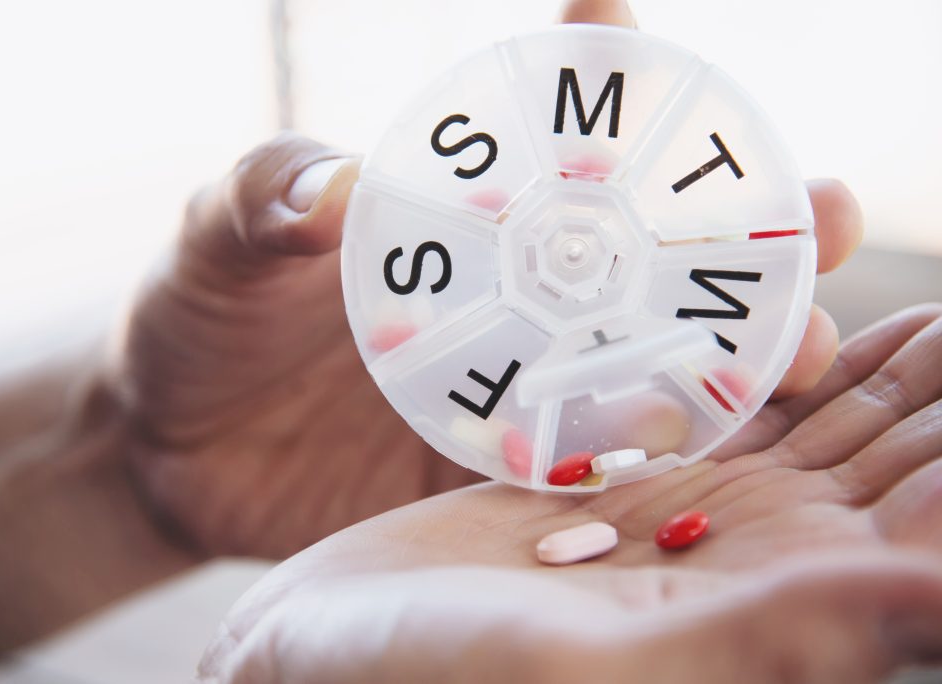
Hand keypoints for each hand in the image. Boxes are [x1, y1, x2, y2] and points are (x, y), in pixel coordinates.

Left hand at [109, 0, 860, 558]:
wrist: (173, 451)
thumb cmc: (194, 326)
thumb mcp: (211, 246)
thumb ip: (262, 204)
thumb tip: (332, 193)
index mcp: (446, 207)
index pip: (541, 121)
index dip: (595, 68)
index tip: (617, 17)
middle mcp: (500, 281)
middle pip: (640, 240)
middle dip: (739, 222)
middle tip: (823, 215)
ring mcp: (508, 373)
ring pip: (646, 348)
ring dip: (737, 345)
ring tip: (806, 351)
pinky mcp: (497, 462)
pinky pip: (593, 455)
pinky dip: (661, 448)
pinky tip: (720, 449)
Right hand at [198, 303, 941, 683]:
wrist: (324, 647)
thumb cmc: (432, 678)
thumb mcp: (600, 665)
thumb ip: (774, 636)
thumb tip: (941, 604)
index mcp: (755, 621)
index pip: (907, 543)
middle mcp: (733, 573)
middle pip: (874, 485)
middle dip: (932, 413)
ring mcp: (675, 525)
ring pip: (806, 445)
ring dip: (868, 385)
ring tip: (924, 319)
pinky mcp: (617, 487)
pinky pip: (713, 422)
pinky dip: (762, 372)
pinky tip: (796, 328)